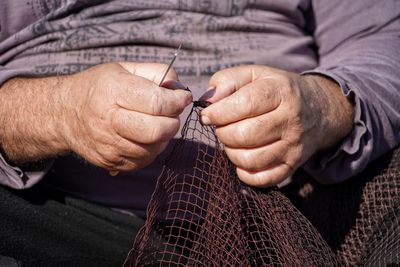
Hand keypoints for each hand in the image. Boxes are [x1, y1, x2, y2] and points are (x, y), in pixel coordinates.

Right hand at [60, 62, 191, 171]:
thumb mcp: (124, 68)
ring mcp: (108, 145)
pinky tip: (145, 137)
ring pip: (153, 148)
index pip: (157, 103)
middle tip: (172, 113)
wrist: (64, 114)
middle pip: (157, 130)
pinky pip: (143, 161)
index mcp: (113, 91)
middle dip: (173, 121)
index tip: (183, 97)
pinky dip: (152, 149)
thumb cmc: (99, 87)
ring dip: (164, 136)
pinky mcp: (110, 161)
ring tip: (157, 123)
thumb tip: (179, 87)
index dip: (177, 101)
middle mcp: (108, 120)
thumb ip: (156, 72)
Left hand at [200, 65, 352, 186]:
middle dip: (223, 133)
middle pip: (244, 135)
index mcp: (280, 91)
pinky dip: (245, 173)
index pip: (243, 105)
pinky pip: (263, 179)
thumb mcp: (255, 74)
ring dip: (231, 153)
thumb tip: (206, 101)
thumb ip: (227, 81)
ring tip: (232, 142)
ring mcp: (293, 145)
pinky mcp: (293, 165)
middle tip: (222, 127)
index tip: (207, 116)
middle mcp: (290, 119)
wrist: (319, 109)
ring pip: (250, 160)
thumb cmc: (277, 90)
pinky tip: (242, 160)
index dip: (218, 113)